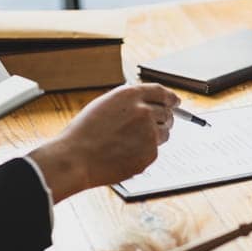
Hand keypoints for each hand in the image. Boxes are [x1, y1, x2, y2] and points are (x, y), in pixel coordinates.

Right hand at [29, 84, 179, 201]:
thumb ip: (128, 103)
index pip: (161, 92)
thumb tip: (147, 105)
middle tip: (154, 126)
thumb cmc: (84, 133)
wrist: (76, 157)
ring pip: (165, 133)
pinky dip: (145, 152)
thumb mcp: (104, 105)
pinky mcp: (150, 153)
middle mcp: (144, 111)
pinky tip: (126, 154)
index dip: (171, 97)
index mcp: (131, 95)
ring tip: (131, 143)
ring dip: (155, 136)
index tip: (175, 102)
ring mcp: (149, 133)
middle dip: (164, 119)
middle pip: (167, 113)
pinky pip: (154, 151)